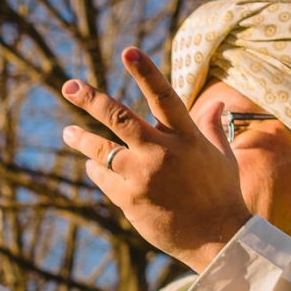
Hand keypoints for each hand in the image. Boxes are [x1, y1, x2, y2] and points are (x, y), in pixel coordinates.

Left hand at [61, 48, 252, 271]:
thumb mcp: (222, 157)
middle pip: (118, 118)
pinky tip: (90, 165)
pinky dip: (95, 170)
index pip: (163, 96)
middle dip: (91, 100)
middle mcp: (161, 152)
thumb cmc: (222, 195)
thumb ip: (212, 129)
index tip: (127, 51)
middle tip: (69, 86)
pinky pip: (101, 177)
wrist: (216, 239)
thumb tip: (215, 105)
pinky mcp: (127, 198)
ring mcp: (141, 176)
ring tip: (68, 133)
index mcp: (187, 137)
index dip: (145, 72)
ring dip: (81, 140)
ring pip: (100, 150)